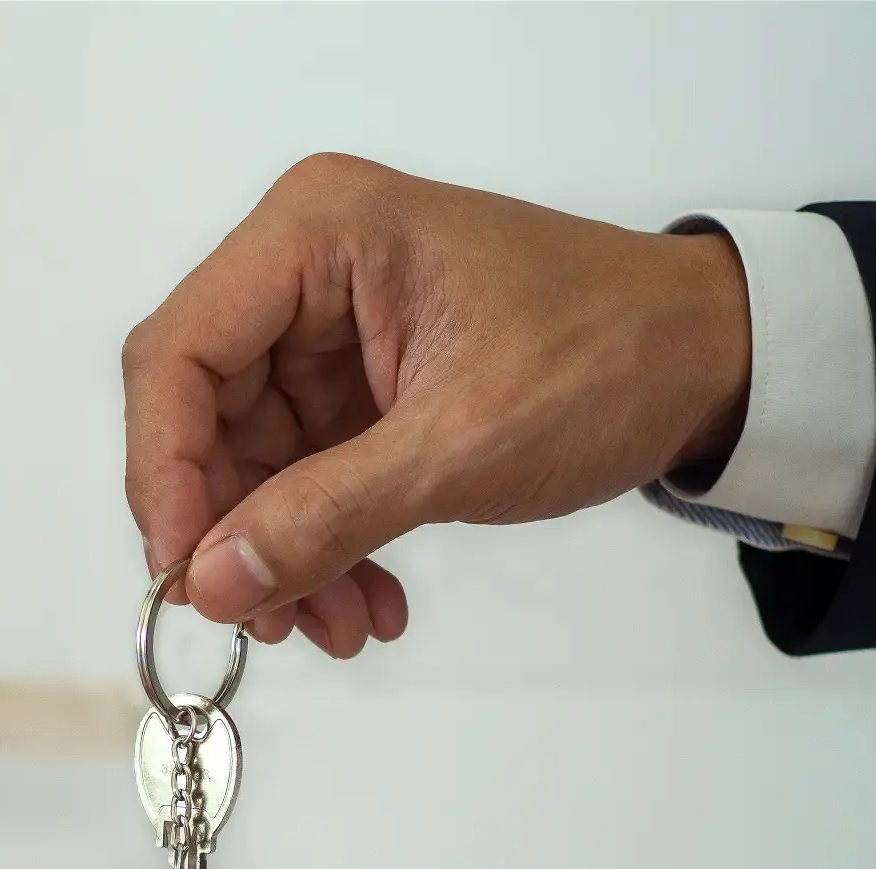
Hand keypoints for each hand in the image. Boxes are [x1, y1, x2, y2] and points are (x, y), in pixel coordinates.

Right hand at [123, 154, 750, 655]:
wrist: (710, 360)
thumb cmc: (607, 360)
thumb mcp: (461, 447)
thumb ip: (325, 517)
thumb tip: (210, 585)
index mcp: (316, 234)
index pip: (179, 355)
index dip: (165, 473)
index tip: (188, 575)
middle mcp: (304, 267)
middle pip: (203, 415)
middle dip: (237, 531)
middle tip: (272, 621)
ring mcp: (327, 329)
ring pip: (250, 462)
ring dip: (285, 556)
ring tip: (340, 627)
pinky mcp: (356, 382)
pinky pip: (303, 476)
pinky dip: (325, 545)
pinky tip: (367, 601)